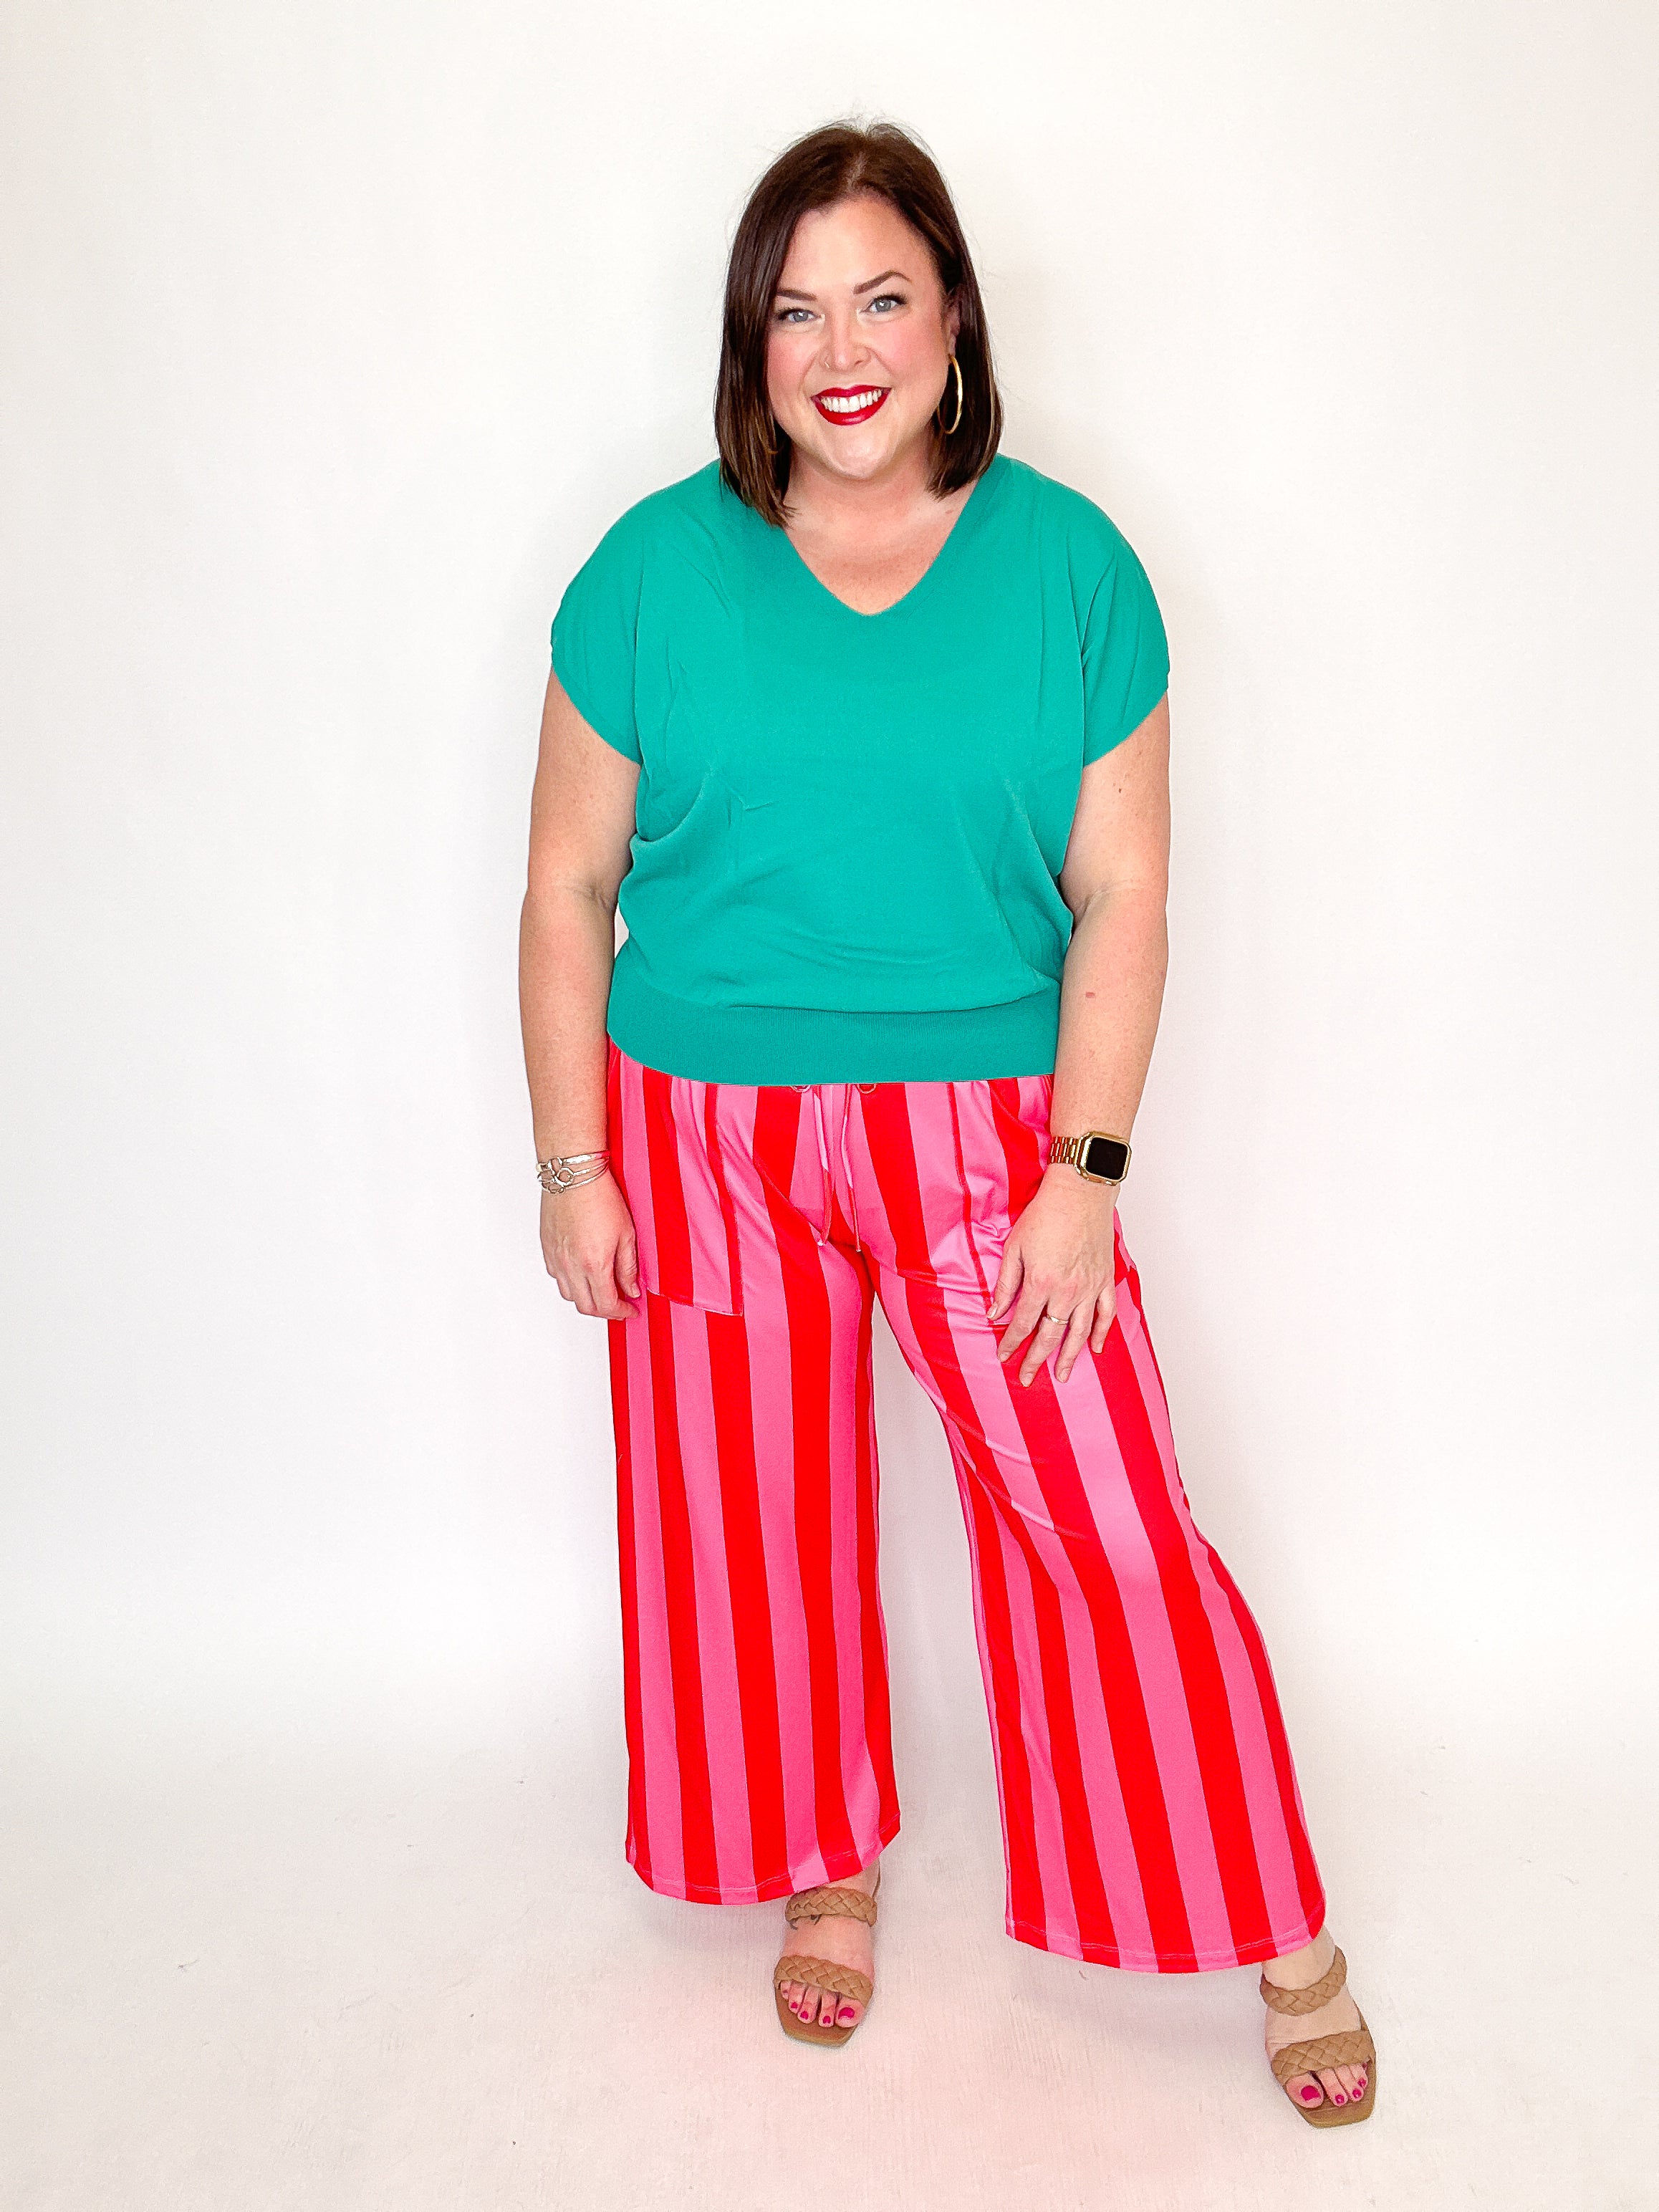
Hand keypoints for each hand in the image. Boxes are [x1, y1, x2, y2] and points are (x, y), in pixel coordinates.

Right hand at [540, 1172, 641, 1318]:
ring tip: (602, 1289)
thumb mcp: (627, 1233)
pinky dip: (571, 1283)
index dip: (621, 1312)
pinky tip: (583, 1273)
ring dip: (586, 1298)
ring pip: (569, 1294)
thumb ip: (628, 1267)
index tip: (630, 1309)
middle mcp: (570, 1266)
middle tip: (618, 1305)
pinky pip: (556, 1277)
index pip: (606, 1304)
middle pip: (585, 1306)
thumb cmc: (601, 1197)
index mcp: (594, 1264)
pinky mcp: (546, 1248)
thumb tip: (631, 1289)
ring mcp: (555, 1258)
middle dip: (604, 1311)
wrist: (574, 1174)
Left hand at [986, 1169, 1117, 1385]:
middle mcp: (1067, 1291)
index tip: (1003, 1356)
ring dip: (1070, 1357)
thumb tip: (994, 1313)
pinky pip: (1105, 1314)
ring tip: (1063, 1376)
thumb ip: (1005, 1284)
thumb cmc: (1045, 1214)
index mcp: (1041, 1282)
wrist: (1080, 1192)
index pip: (1022, 1323)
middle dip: (1036, 1359)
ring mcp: (1089, 1287)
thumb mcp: (1014, 1247)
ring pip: (1079, 1332)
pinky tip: (1095, 1348)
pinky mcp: (1104, 1279)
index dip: (1011, 1343)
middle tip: (1027, 1379)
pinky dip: (1101, 1333)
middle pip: (1049, 1335)